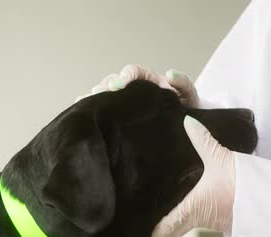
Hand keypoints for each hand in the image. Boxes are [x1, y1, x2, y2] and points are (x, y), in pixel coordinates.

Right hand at [76, 64, 199, 107]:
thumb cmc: (186, 111)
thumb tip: (170, 74)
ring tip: (86, 103)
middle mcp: (133, 89)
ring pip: (105, 94)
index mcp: (148, 81)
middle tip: (97, 94)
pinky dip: (92, 109)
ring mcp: (125, 103)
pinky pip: (103, 110)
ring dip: (95, 98)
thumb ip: (183, 84)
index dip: (124, 76)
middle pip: (113, 81)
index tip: (118, 84)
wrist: (185, 129)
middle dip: (105, 87)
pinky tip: (81, 112)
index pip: (133, 73)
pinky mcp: (120, 117)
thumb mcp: (189, 97)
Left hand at [148, 116, 236, 236]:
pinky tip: (183, 202)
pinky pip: (198, 218)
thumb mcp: (220, 158)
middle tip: (141, 222)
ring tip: (156, 210)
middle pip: (172, 228)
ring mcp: (211, 220)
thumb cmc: (242, 185)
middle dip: (158, 227)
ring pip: (185, 223)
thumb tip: (186, 121)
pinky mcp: (222, 216)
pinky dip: (187, 214)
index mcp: (192, 209)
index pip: (165, 227)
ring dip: (172, 219)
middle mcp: (199, 218)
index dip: (150, 233)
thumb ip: (202, 140)